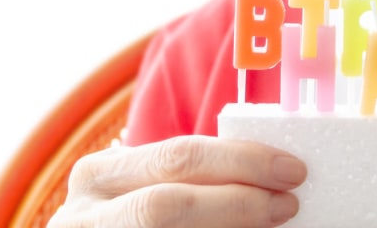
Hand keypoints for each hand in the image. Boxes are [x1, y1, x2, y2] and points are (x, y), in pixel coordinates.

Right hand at [47, 135, 306, 227]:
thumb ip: (186, 178)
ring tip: (273, 224)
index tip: (291, 169)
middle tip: (288, 202)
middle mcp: (85, 214)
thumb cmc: (125, 219)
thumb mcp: (139, 188)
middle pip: (171, 202)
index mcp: (98, 175)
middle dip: (239, 201)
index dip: (241, 161)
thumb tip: (269, 174)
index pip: (179, 157)